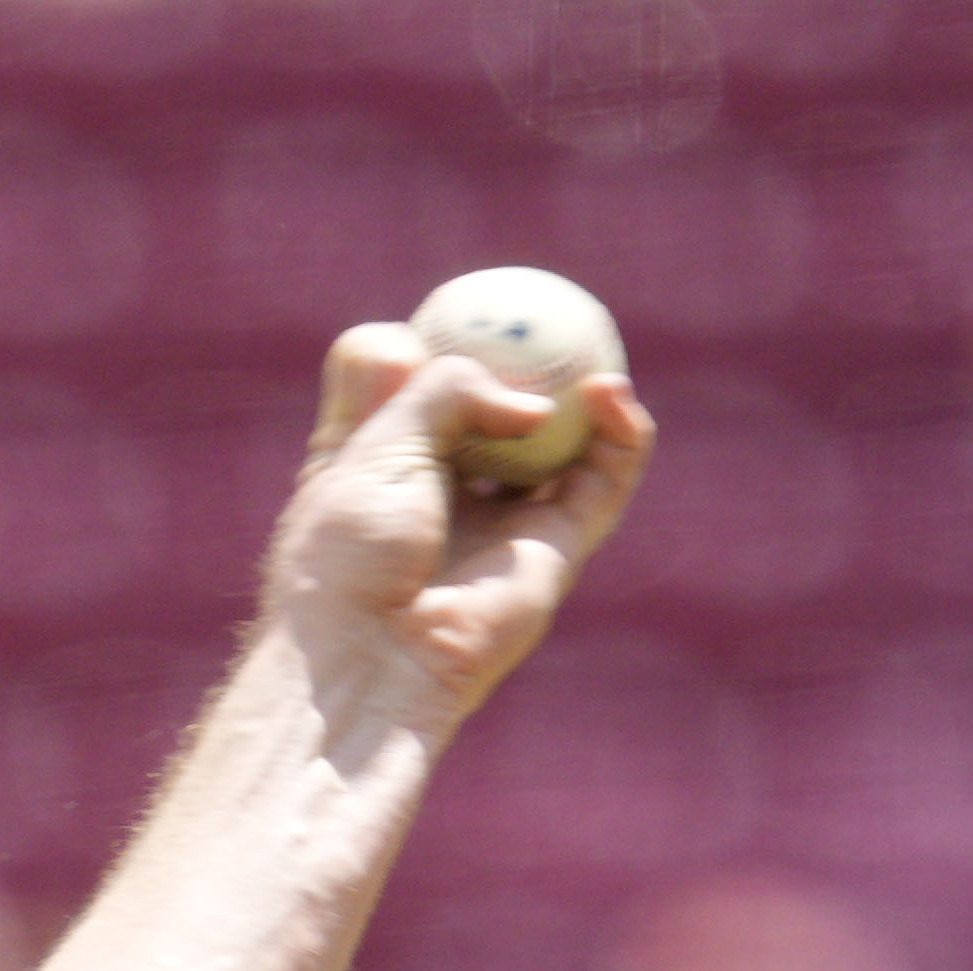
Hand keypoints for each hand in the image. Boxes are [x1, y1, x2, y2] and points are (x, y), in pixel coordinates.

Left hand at [262, 319, 649, 749]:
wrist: (371, 655)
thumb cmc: (351, 550)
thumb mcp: (373, 441)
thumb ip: (442, 386)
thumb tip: (528, 403)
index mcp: (383, 469)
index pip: (413, 392)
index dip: (430, 352)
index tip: (439, 321)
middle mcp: (446, 495)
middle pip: (497, 413)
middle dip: (521, 364)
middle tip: (540, 312)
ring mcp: (504, 523)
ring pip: (562, 443)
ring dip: (583, 391)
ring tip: (587, 349)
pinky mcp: (556, 551)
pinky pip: (604, 480)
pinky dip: (620, 433)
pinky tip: (609, 393)